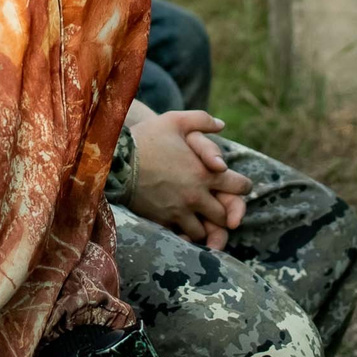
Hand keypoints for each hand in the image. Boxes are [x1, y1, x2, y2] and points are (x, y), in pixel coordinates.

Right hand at [126, 108, 250, 249]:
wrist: (114, 160)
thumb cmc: (146, 138)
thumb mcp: (176, 120)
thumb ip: (203, 120)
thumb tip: (222, 125)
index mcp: (205, 172)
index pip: (240, 187)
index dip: (243, 187)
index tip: (238, 186)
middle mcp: (196, 196)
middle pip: (224, 215)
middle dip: (225, 212)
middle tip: (218, 206)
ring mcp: (179, 211)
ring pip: (203, 231)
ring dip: (204, 226)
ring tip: (198, 218)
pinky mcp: (162, 221)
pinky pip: (180, 236)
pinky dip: (183, 234)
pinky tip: (180, 227)